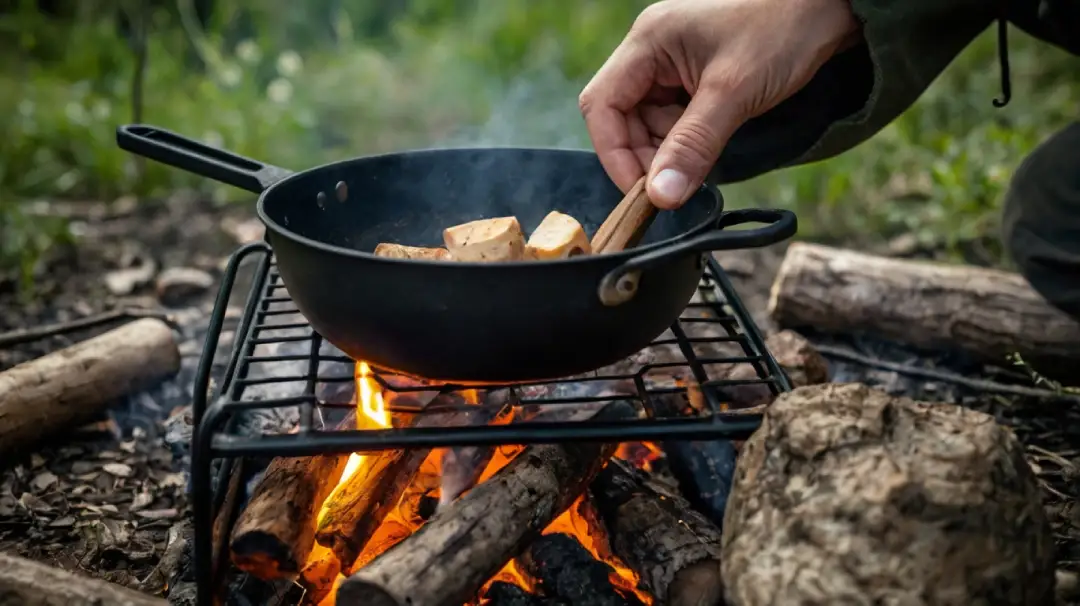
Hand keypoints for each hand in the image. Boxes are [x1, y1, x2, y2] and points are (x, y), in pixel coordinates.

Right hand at [579, 0, 860, 208]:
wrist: (834, 5)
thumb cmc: (784, 29)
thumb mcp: (734, 92)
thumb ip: (692, 146)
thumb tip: (660, 197)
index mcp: (648, 41)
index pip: (602, 105)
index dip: (614, 153)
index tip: (641, 192)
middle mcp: (653, 50)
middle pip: (622, 118)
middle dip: (645, 155)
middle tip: (675, 183)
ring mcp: (675, 63)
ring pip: (650, 123)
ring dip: (670, 150)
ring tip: (704, 158)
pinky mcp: (697, 77)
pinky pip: (676, 118)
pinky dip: (689, 141)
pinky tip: (713, 144)